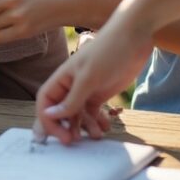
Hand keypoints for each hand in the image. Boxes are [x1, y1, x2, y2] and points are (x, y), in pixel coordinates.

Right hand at [34, 20, 150, 144]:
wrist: (134, 37)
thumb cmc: (108, 51)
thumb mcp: (89, 77)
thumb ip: (71, 99)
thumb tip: (50, 116)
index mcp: (61, 78)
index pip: (45, 103)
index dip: (48, 121)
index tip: (60, 136)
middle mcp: (70, 85)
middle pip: (59, 111)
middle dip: (64, 127)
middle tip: (74, 142)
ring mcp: (86, 89)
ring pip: (78, 114)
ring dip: (84, 127)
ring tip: (96, 136)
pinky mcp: (101, 92)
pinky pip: (94, 112)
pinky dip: (97, 121)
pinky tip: (105, 128)